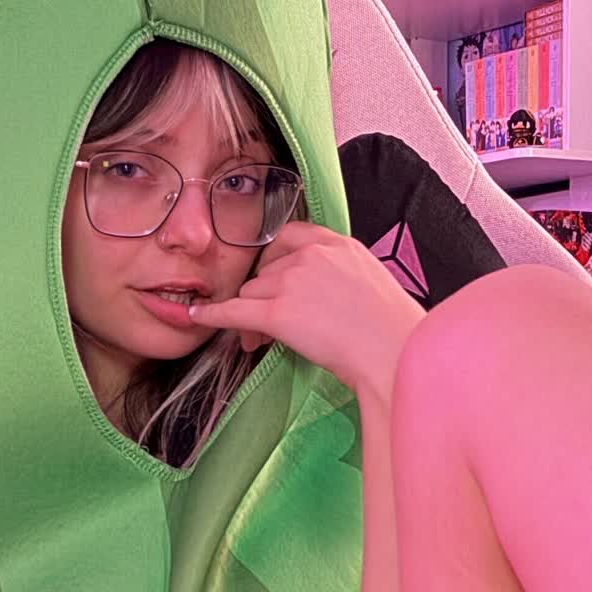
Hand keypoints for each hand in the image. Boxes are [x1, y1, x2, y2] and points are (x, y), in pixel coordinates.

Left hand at [186, 222, 424, 400]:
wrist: (395, 353)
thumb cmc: (392, 331)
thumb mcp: (370, 284)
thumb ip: (340, 276)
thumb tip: (316, 296)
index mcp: (338, 244)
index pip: (289, 237)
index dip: (275, 260)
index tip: (273, 279)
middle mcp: (312, 256)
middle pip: (266, 271)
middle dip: (264, 296)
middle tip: (270, 327)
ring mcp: (292, 282)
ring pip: (252, 293)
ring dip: (252, 316)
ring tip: (263, 343)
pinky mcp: (278, 313)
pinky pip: (234, 311)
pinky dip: (212, 314)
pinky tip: (197, 316)